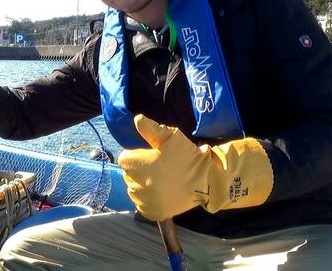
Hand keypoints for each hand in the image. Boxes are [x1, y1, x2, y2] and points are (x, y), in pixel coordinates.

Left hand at [117, 114, 272, 220]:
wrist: (206, 181)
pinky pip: (142, 206)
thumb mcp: (170, 137)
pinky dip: (147, 201)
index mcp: (137, 164)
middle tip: (158, 169)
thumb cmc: (187, 156)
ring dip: (142, 186)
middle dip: (139, 171)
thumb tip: (137, 119)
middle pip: (128, 175)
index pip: (125, 159)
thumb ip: (151, 129)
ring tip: (160, 181)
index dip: (137, 157)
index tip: (151, 157)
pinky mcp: (152, 212)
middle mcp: (136, 184)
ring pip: (134, 191)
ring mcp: (144, 201)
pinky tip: (160, 194)